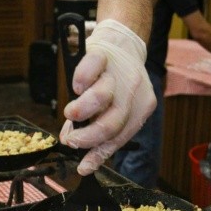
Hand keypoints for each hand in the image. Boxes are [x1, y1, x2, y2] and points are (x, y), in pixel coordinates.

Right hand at [59, 19, 154, 175]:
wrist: (123, 44)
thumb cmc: (115, 81)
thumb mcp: (113, 107)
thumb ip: (94, 127)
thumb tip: (69, 144)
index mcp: (140, 109)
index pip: (120, 138)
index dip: (99, 154)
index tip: (83, 167)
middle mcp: (133, 92)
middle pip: (114, 122)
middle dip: (89, 137)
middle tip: (72, 140)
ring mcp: (118, 73)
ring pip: (102, 97)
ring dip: (82, 111)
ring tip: (71, 114)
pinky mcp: (103, 54)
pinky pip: (90, 69)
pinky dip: (80, 81)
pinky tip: (76, 87)